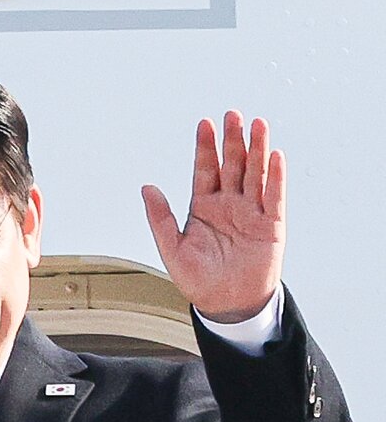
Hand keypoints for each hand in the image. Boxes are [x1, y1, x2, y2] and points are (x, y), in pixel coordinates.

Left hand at [142, 112, 285, 323]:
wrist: (226, 306)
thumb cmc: (198, 281)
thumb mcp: (172, 250)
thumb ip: (160, 219)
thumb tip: (147, 187)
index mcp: (204, 207)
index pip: (205, 169)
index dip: (206, 147)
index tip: (205, 124)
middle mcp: (229, 204)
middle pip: (232, 164)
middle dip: (232, 140)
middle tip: (232, 115)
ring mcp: (251, 212)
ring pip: (255, 174)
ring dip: (257, 149)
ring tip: (257, 124)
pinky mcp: (270, 225)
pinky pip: (274, 197)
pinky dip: (275, 178)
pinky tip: (275, 156)